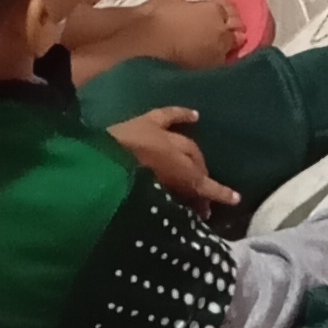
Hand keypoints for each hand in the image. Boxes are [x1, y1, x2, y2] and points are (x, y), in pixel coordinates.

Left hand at [108, 106, 239, 211]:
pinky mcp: (144, 122)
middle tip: (200, 203)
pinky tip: (194, 115)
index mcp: (175, 171)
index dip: (218, 193)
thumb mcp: (147, 205)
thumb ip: (166, 207)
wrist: (93, 164)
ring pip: (185, 144)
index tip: (234, 201)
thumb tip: (181, 213)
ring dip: (194, 157)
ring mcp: (159, 134)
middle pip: (194, 165)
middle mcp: (173, 151)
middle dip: (201, 182)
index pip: (201, 184)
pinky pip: (168, 115)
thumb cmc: (119, 190)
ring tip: (201, 168)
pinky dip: (181, 115)